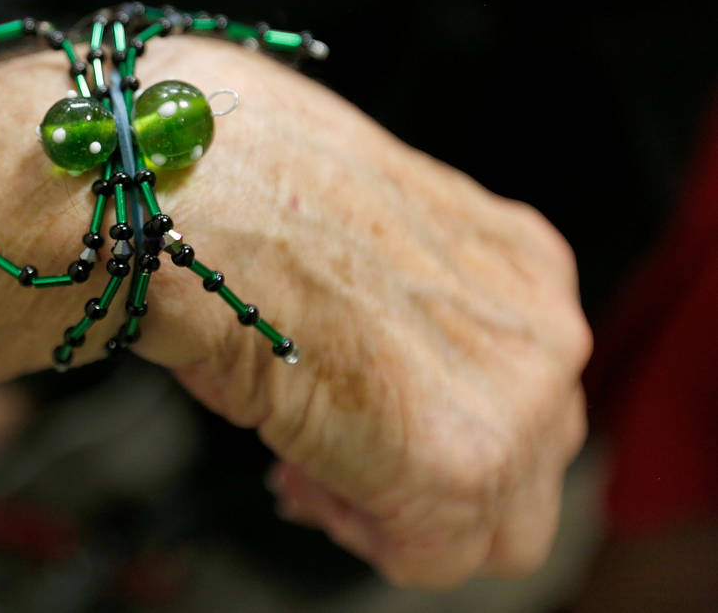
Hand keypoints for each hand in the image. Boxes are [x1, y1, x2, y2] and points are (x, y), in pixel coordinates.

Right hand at [129, 40, 591, 586]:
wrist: (204, 197)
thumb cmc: (253, 191)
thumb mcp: (365, 225)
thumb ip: (403, 291)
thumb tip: (373, 331)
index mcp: (522, 263)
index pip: (514, 383)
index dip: (429, 409)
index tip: (361, 415)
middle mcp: (544, 331)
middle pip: (524, 457)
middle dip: (424, 463)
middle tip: (332, 449)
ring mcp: (519, 402)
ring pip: (499, 525)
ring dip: (402, 509)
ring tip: (311, 463)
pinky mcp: (464, 466)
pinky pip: (433, 556)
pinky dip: (366, 534)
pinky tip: (305, 472)